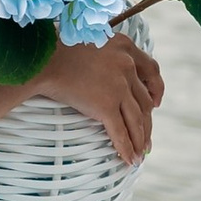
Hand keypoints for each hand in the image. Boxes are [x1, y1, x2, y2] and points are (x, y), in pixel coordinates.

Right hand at [38, 33, 163, 162]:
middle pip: (145, 101)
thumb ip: (106, 54)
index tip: (157, 103)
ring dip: (140, 140)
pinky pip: (120, 131)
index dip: (157, 90)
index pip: (151, 70)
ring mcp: (118, 86)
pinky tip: (129, 159)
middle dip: (148, 125)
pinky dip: (126, 148)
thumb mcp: (90, 41)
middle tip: (147, 141)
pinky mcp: (106, 105)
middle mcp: (127, 65)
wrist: (42, 60)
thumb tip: (106, 73)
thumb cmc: (57, 51)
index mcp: (125, 46)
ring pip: (137, 120)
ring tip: (140, 156)